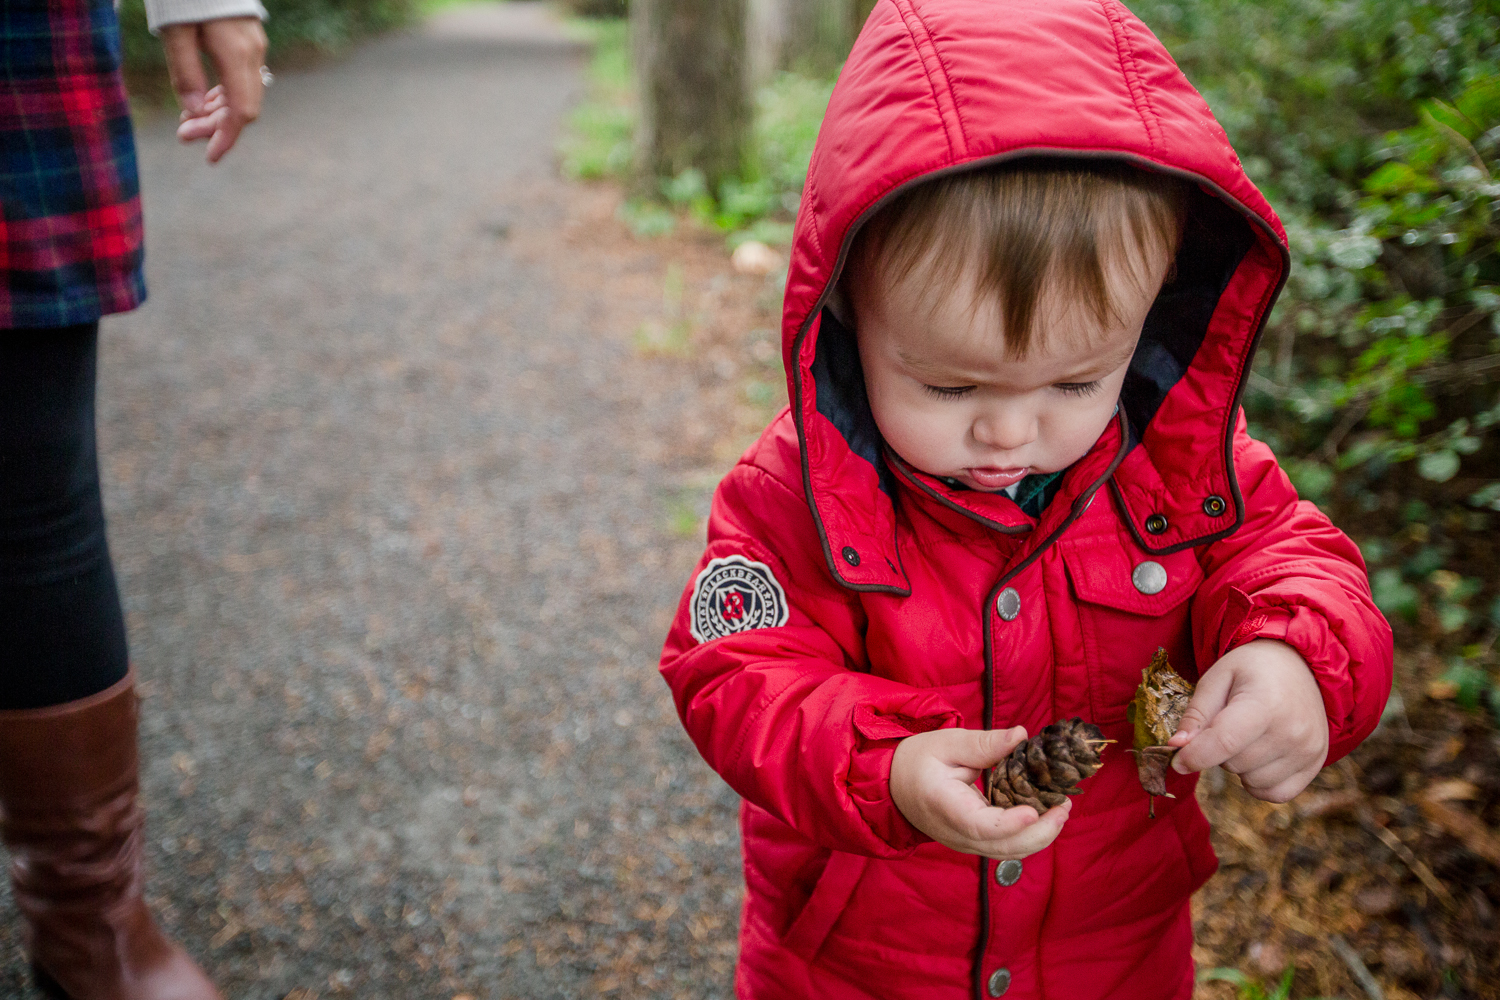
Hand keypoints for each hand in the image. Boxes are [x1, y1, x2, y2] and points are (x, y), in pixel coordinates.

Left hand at [160, 17, 268, 162]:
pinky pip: (240, 78)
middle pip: (242, 107)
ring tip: (187, 118)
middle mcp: (251, 55)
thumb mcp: (175, 31)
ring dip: (216, 110)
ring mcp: (253, 47)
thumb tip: (190, 113)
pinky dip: (223, 93)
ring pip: (242, 93)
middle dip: (214, 126)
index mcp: (236, 56)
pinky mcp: (247, 40)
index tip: (210, 158)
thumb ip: (184, 72)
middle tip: (182, 134)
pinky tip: (202, 97)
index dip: (226, 138)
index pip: (240, 113)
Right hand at [890, 727, 1070, 859]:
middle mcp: (956, 833)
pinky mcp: (973, 843)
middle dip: (1041, 832)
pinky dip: (1029, 836)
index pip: (980, 826)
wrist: (893, 785)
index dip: (1010, 823)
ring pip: (1009, 853)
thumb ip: (984, 743)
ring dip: (1040, 836)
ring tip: (1062, 809)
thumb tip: (1021, 735)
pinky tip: (1044, 814)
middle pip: (1003, 847)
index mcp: (944, 806)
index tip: (1035, 810)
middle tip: (1065, 805)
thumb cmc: (917, 761)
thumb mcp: (946, 743)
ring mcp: (965, 842)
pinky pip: (1005, 847)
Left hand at [1168, 639, 1327, 802]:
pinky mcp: (1316, 764)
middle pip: (1234, 764)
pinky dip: (1259, 782)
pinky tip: (1260, 756)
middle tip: (1230, 723)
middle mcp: (1293, 731)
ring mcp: (1309, 750)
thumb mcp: (1216, 678)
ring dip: (1239, 765)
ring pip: (1251, 781)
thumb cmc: (1251, 669)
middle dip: (1219, 750)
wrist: (1298, 665)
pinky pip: (1275, 793)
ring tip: (1249, 735)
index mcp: (1266, 704)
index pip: (1224, 743)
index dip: (1194, 756)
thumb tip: (1177, 747)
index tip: (1176, 761)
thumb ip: (1196, 714)